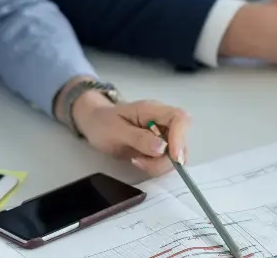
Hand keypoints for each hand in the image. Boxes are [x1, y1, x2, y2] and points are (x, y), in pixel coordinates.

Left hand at [62, 88, 191, 176]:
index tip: (173, 158)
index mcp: (153, 110)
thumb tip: (162, 148)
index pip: (180, 118)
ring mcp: (163, 134)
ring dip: (159, 165)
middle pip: (181, 141)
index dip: (181, 138)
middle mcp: (163, 121)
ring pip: (177, 155)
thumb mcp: (115, 130)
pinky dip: (155, 167)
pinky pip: (167, 161)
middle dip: (166, 159)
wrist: (95, 123)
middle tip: (140, 162)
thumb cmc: (103, 122)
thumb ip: (139, 138)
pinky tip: (140, 161)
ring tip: (136, 160)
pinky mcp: (161, 147)